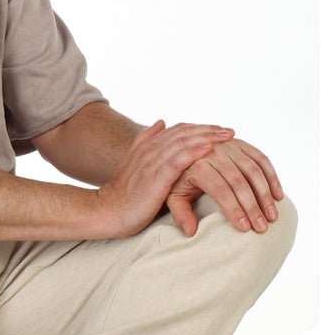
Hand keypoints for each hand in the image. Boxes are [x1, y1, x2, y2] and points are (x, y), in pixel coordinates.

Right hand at [95, 121, 235, 236]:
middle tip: (229, 131)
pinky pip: (176, 162)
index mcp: (147, 148)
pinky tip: (208, 149)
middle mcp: (150, 151)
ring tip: (226, 137)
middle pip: (184, 133)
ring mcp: (151, 164)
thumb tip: (160, 122)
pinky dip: (193, 153)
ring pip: (183, 143)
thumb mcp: (133, 163)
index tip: (219, 130)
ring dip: (206, 138)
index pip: (178, 131)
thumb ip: (145, 142)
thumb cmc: (122, 195)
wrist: (105, 212)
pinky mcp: (154, 179)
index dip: (199, 128)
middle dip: (208, 130)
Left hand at [166, 137, 284, 235]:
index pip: (220, 190)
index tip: (245, 228)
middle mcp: (214, 152)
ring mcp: (229, 146)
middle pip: (239, 181)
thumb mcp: (171, 196)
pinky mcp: (239, 143)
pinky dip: (271, 176)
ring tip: (272, 216)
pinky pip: (260, 158)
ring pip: (253, 170)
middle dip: (253, 206)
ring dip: (266, 194)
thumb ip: (180, 214)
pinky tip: (278, 195)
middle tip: (262, 227)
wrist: (179, 151)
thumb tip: (191, 232)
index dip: (234, 209)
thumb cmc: (177, 179)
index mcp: (197, 166)